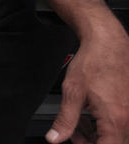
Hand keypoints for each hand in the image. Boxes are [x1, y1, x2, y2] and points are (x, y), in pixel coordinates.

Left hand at [46, 26, 128, 143]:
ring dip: (97, 134)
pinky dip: (104, 124)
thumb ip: (65, 120)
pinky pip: (121, 123)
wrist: (108, 42)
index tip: (76, 141)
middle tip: (74, 132)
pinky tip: (90, 113)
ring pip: (117, 135)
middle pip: (113, 143)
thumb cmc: (93, 62)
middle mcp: (128, 118)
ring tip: (79, 121)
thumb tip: (55, 138)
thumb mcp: (72, 93)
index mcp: (115, 120)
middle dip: (92, 142)